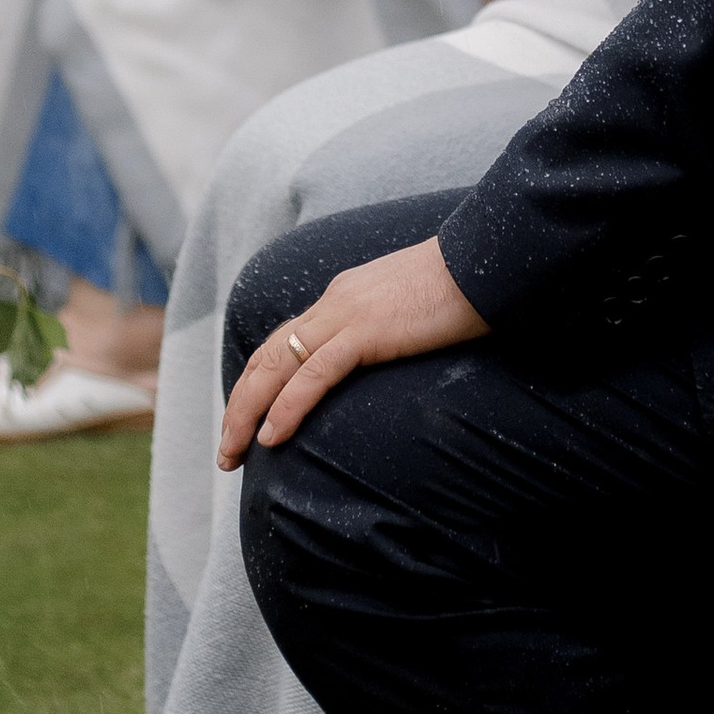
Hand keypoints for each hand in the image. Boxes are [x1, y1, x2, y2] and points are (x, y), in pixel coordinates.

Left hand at [217, 236, 485, 461]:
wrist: (487, 259)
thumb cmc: (464, 287)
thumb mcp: (411, 310)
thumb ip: (388, 330)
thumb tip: (386, 357)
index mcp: (343, 298)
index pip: (285, 343)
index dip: (257, 384)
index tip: (246, 421)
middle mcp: (334, 303)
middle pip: (267, 357)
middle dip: (238, 406)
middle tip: (225, 452)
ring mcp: (347, 315)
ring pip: (277, 367)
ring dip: (246, 414)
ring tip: (233, 454)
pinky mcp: (367, 330)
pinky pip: (315, 374)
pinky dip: (287, 406)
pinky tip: (271, 437)